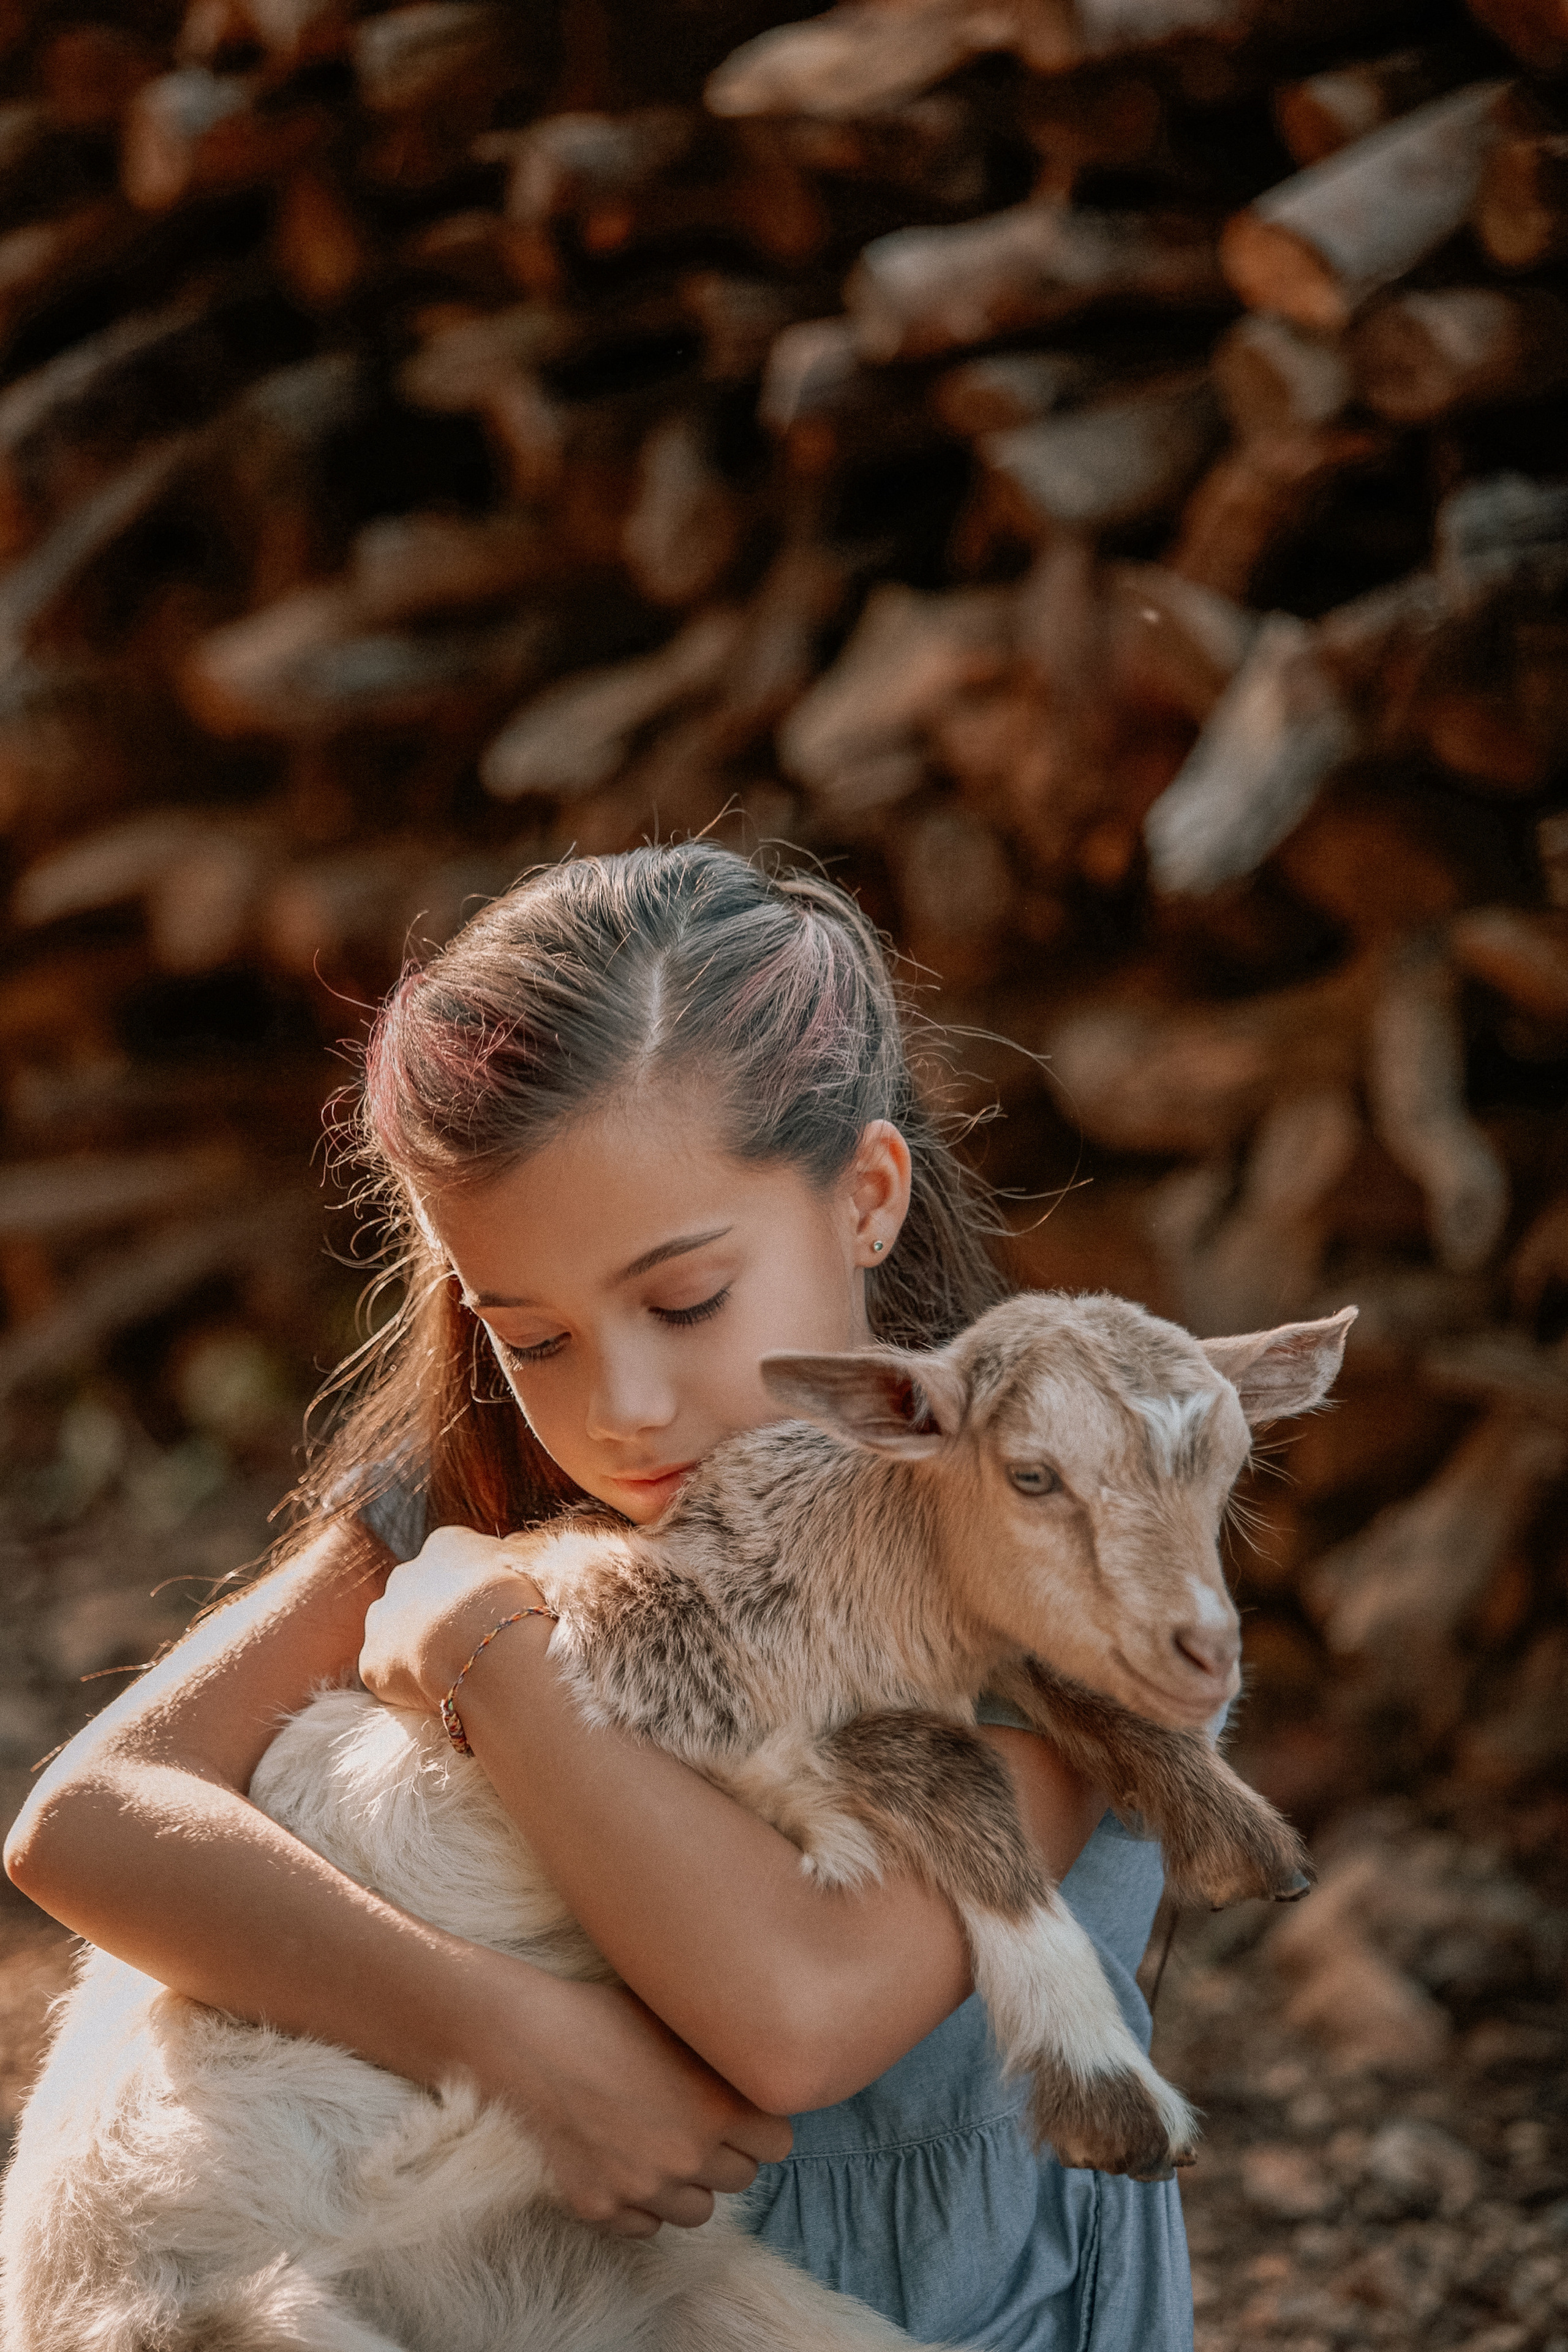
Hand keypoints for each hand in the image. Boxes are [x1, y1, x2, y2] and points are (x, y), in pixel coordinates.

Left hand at [359, 1524, 550, 1713]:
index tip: (490, 1609)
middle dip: (436, 1613)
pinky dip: (405, 1681)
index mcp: (444, 1545)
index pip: (452, 1558)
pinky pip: (386, 1671)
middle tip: (468, 1641)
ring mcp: (382, 1618)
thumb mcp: (524, 1562)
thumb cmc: (516, 1600)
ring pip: (393, 1630)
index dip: (472, 1587)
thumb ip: (510, 1551)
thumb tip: (511, 1544)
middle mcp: (404, 1574)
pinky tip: (434, 1691)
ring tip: (450, 1668)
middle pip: (417, 1592)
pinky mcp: (372, 1661)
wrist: (487, 1644)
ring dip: (414, 1645)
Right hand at [476, 1953, 793, 2236]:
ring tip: (658, 2145)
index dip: (759, 2123)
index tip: (737, 2110)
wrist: (525, 2038)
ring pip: (697, 2212)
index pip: (778, 2143)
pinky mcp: (600, 2208)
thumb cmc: (603, 2016)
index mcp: (718, 2107)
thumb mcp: (678, 2024)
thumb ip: (722, 2065)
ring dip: (687, 2184)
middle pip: (741, 2179)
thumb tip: (756, 2074)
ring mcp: (643, 2188)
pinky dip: (639, 2203)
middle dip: (724, 2152)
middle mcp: (688, 2156)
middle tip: (692, 2122)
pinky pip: (643, 2226)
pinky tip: (620, 2163)